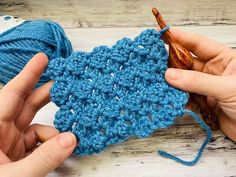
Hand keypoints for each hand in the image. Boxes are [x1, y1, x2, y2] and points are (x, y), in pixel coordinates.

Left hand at [0, 53, 76, 176]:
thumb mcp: (15, 176)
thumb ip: (44, 158)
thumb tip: (71, 139)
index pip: (11, 94)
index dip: (28, 75)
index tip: (43, 59)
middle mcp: (0, 132)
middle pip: (26, 105)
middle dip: (46, 94)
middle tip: (65, 85)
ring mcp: (10, 143)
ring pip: (37, 126)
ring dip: (54, 130)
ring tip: (68, 138)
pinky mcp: (19, 154)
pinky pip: (40, 142)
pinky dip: (52, 144)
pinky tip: (60, 151)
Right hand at [165, 28, 235, 140]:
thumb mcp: (226, 88)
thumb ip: (198, 81)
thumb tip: (170, 75)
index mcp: (224, 59)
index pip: (198, 44)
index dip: (179, 37)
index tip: (162, 35)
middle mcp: (213, 71)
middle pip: (187, 63)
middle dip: (171, 64)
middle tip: (154, 63)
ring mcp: (207, 87)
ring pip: (184, 81)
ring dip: (173, 84)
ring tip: (160, 84)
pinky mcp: (203, 102)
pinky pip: (186, 98)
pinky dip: (179, 100)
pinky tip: (175, 102)